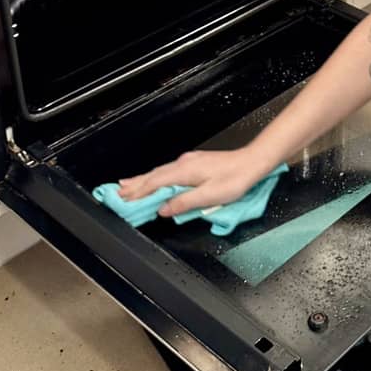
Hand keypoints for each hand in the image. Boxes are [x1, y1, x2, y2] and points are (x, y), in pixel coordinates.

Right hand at [117, 148, 265, 216]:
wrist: (253, 162)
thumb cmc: (236, 178)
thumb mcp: (209, 196)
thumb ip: (184, 202)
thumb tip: (164, 209)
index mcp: (185, 171)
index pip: (155, 183)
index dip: (138, 192)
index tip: (123, 199)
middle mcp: (184, 163)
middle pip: (154, 175)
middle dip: (135, 184)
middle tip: (117, 192)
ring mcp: (190, 161)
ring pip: (160, 171)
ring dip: (144, 180)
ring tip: (128, 185)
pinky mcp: (196, 162)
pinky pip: (169, 170)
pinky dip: (156, 176)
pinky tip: (155, 179)